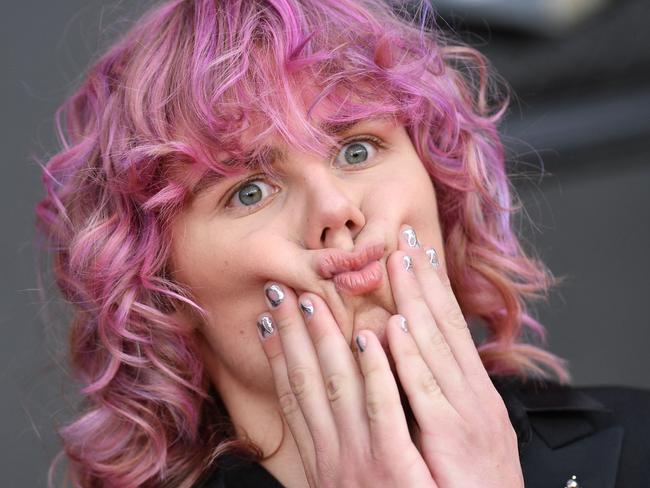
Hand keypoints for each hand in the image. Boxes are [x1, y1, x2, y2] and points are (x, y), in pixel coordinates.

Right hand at [257, 280, 435, 486]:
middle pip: (306, 383)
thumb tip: (320, 413)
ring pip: (337, 387)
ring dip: (324, 341)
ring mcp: (361, 459)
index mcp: (321, 459)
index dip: (278, 357)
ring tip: (314, 300)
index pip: (293, 397)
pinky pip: (381, 408)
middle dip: (292, 337)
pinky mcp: (394, 466)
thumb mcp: (345, 483)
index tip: (267, 322)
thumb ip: (334, 449)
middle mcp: (332, 455)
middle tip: (281, 294)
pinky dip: (374, 370)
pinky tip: (369, 336)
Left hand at [388, 224, 523, 486]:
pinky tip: (392, 328)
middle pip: (444, 324)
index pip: (452, 326)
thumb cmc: (476, 478)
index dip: (434, 287)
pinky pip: (423, 390)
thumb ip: (443, 391)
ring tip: (395, 264)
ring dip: (413, 301)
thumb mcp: (466, 426)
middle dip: (424, 279)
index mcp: (474, 389)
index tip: (419, 253)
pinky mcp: (447, 436)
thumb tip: (417, 355)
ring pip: (433, 345)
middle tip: (406, 239)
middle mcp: (472, 391)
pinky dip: (409, 357)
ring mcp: (462, 410)